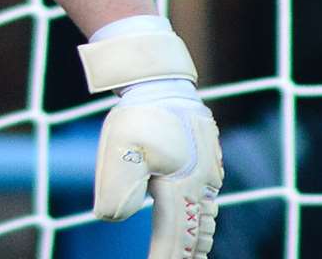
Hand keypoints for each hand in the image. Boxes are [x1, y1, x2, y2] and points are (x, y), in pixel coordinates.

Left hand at [77, 21, 222, 257]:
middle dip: (186, 255)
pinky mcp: (207, 161)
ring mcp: (208, 172)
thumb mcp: (120, 151)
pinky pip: (207, 200)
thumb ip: (118, 190)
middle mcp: (201, 185)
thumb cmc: (139, 116)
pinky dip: (200, 220)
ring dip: (195, 240)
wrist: (162, 79)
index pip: (174, 240)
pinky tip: (193, 221)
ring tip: (189, 254)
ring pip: (206, 218)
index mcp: (181, 188)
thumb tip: (114, 219)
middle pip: (196, 235)